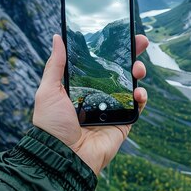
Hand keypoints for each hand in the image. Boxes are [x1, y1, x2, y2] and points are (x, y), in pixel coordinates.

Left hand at [32, 34, 148, 175]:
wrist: (63, 156)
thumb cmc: (51, 125)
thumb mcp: (48, 91)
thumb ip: (56, 64)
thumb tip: (57, 37)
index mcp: (82, 86)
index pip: (99, 63)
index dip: (110, 49)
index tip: (120, 33)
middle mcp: (99, 95)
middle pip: (120, 70)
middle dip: (132, 54)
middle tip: (140, 41)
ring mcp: (113, 108)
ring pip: (132, 85)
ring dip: (138, 72)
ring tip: (137, 68)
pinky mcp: (123, 123)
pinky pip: (137, 106)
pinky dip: (142, 96)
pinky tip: (139, 91)